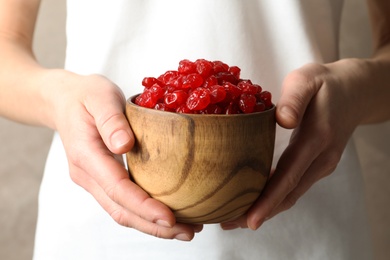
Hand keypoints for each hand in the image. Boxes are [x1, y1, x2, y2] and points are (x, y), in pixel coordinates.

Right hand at [47, 71, 201, 240]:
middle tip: (188, 232)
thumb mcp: (100, 96)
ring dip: (152, 225)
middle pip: (121, 210)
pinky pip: (123, 202)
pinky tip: (166, 214)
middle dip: (154, 226)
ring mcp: (93, 180)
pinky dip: (145, 213)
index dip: (144, 207)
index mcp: (87, 155)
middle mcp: (88, 175)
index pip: (118, 189)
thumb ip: (111, 120)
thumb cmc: (85, 95)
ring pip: (122, 212)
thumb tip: (124, 144)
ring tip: (185, 229)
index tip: (170, 218)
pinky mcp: (102, 179)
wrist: (64, 101)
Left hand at [221, 60, 365, 229]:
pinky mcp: (318, 164)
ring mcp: (322, 164)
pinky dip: (276, 197)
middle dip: (260, 212)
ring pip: (292, 193)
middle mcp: (321, 158)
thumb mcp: (307, 80)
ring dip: (267, 208)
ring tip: (238, 218)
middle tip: (229, 224)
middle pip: (289, 194)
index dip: (268, 200)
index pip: (288, 176)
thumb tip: (282, 121)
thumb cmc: (325, 83)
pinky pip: (295, 186)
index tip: (250, 219)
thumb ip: (294, 99)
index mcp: (316, 139)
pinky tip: (257, 200)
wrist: (355, 91)